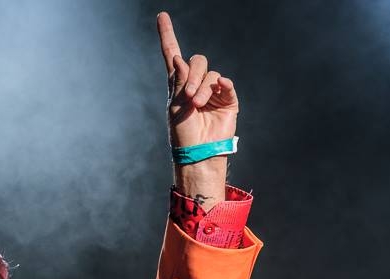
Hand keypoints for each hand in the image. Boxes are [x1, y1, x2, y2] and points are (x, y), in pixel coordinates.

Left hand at [156, 11, 237, 208]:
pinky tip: (219, 89)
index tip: (161, 16)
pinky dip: (222, 85)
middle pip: (198, 61)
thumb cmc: (182, 134)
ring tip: (197, 105)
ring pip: (211, 73)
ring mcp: (212, 91)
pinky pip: (226, 84)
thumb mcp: (175, 106)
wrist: (198, 152)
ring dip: (203, 87)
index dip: (167, 35)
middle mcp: (195, 84)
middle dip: (193, 74)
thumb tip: (179, 57)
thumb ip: (178, 82)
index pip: (172, 55)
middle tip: (188, 96)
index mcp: (177, 85)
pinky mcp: (228, 100)